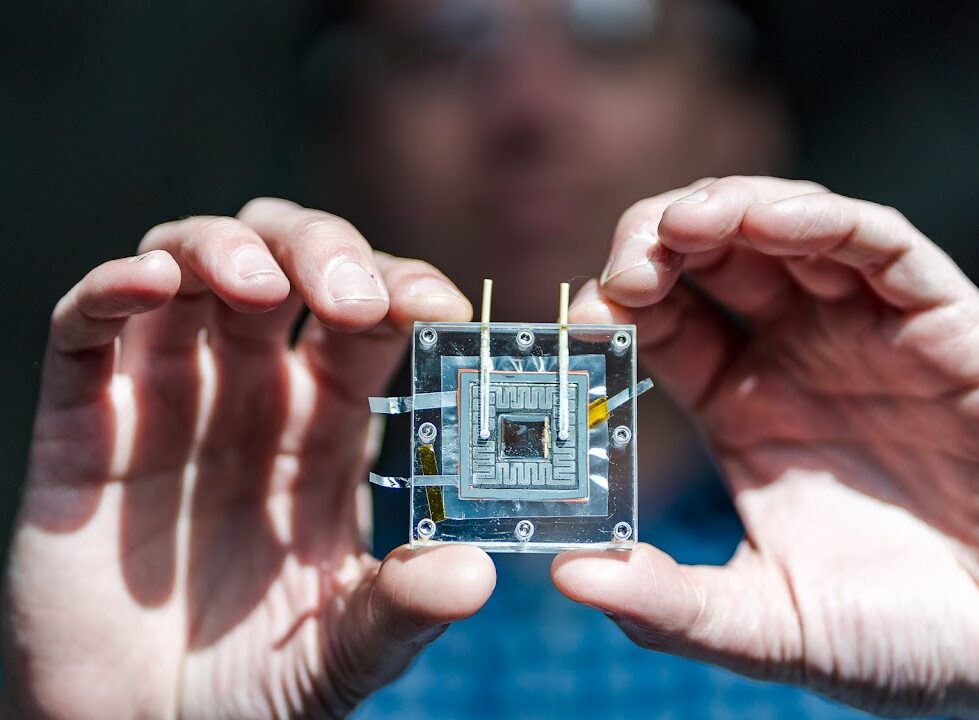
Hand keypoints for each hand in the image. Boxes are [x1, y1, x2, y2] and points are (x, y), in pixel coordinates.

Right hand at [3, 199, 495, 718]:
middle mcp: (254, 394)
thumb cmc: (258, 686)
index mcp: (330, 425)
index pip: (371, 318)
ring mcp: (167, 400)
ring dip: (225, 249)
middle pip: (286, 263)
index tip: (438, 306)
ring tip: (258, 285)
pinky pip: (85, 332)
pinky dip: (111, 291)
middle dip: (322, 252)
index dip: (403, 291)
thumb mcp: (345, 650)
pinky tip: (147, 283)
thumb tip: (474, 574)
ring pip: (189, 267)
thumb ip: (403, 609)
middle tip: (350, 296)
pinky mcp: (83, 428)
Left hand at [552, 176, 978, 716]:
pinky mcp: (941, 322)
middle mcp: (796, 356)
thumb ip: (670, 604)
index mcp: (743, 407)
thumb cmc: (906, 633)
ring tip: (679, 228)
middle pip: (709, 258)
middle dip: (657, 241)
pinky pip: (879, 247)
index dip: (618, 307)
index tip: (583, 317)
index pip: (662, 325)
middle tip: (625, 264)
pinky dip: (821, 220)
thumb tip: (571, 577)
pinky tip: (768, 221)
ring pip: (785, 231)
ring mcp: (864, 332)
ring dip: (726, 211)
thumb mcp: (769, 621)